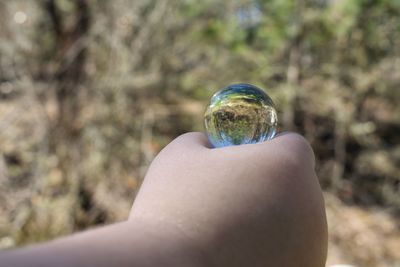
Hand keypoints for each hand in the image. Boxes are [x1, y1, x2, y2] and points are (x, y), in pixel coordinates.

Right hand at [130, 132, 327, 266]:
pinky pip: (288, 251)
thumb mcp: (182, 155)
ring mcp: (312, 245)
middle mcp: (311, 204)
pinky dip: (268, 250)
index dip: (267, 149)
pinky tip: (235, 253)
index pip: (292, 145)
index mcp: (287, 164)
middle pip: (294, 184)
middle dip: (267, 186)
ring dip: (268, 219)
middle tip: (229, 198)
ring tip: (228, 230)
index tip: (243, 161)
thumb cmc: (175, 208)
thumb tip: (213, 148)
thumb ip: (206, 141)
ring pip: (293, 220)